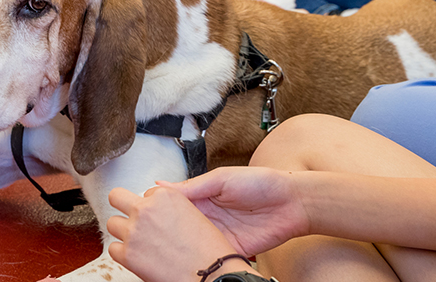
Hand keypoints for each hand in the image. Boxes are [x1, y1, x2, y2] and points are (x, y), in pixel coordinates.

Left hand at [107, 186, 252, 281]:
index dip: (151, 207)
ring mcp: (134, 231)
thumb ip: (172, 206)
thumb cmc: (210, 250)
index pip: (146, 193)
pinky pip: (113, 249)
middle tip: (129, 217)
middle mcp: (146, 210)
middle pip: (116, 197)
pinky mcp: (128, 254)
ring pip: (112, 223)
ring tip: (138, 241)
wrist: (213, 275)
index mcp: (165, 196)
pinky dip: (123, 254)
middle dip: (122, 206)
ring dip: (123, 232)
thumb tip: (157, 205)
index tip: (156, 217)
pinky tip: (138, 257)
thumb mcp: (195, 215)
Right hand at [161, 166, 308, 256]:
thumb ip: (192, 185)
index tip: (142, 211)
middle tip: (147, 232)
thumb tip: (160, 185)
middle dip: (164, 230)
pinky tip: (187, 257)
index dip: (157, 208)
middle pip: (178, 226)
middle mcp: (207, 216)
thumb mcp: (221, 178)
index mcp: (202, 195)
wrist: (293, 203)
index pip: (172, 204)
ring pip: (191, 242)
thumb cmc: (262, 183)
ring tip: (161, 247)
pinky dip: (199, 257)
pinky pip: (210, 255)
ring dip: (179, 245)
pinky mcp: (229, 248)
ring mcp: (217, 233)